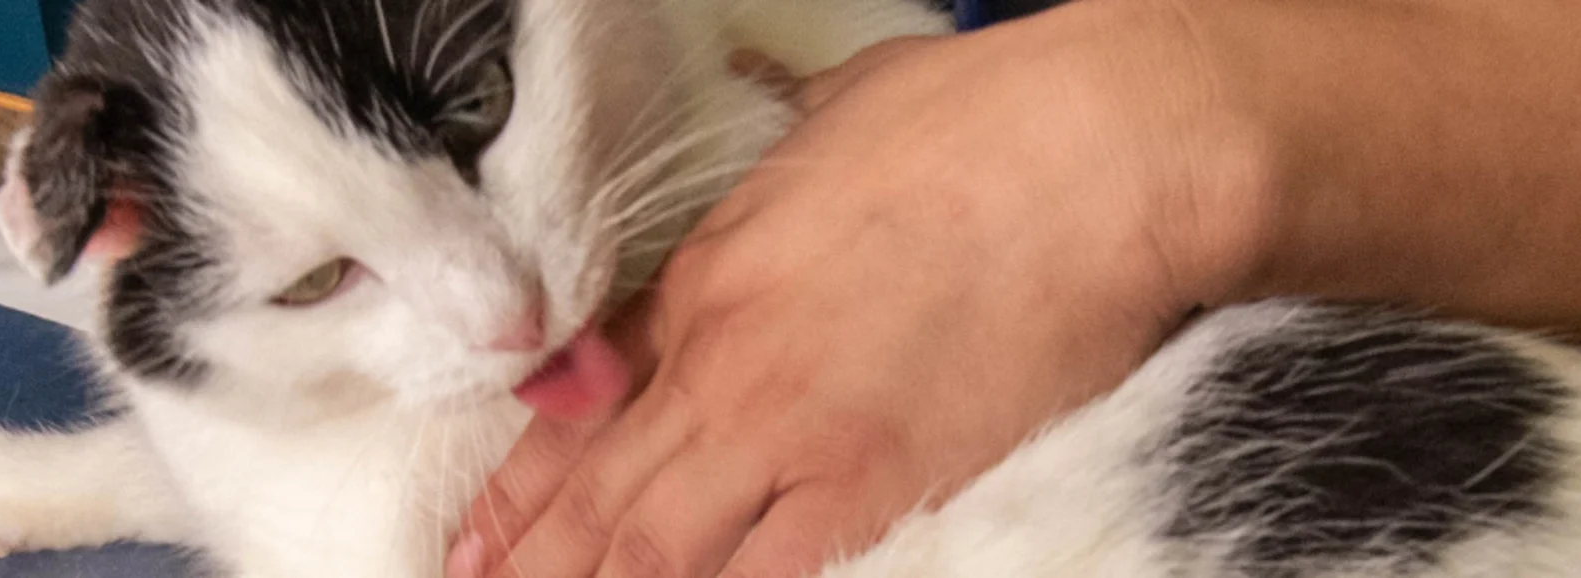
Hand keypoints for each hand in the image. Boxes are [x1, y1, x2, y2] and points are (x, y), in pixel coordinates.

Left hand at [449, 15, 1274, 577]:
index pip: (581, 405)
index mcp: (709, 276)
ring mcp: (799, 437)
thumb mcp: (832, 126)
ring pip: (664, 554)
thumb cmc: (985, 117)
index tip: (481, 541)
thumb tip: (782, 173)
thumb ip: (775, 184)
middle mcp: (731, 367)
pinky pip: (775, 577)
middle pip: (604, 499)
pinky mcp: (881, 490)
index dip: (520, 489)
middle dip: (539, 564)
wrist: (1099, 152)